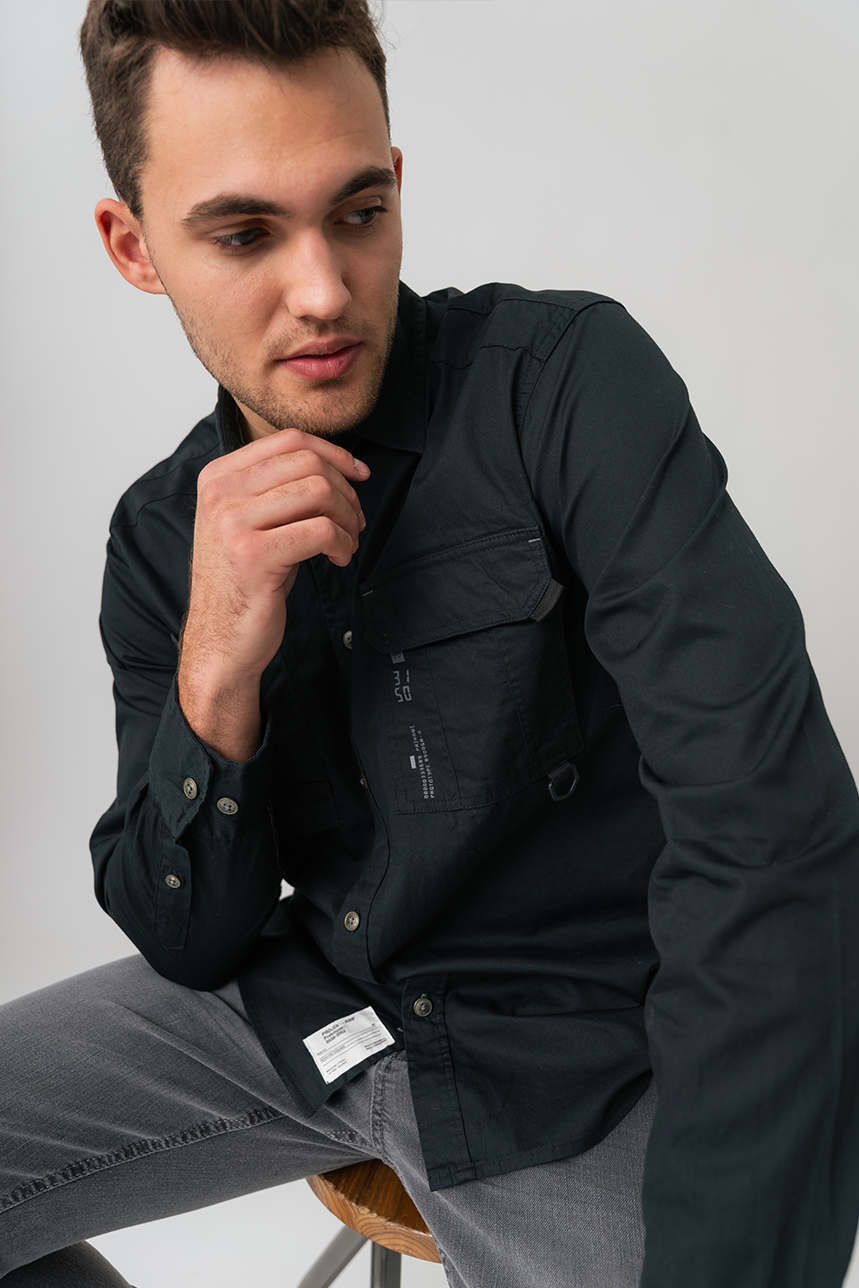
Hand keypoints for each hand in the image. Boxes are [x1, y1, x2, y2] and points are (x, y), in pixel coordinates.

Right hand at [177, 430, 368, 759]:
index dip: (334, 453)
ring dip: (347, 519)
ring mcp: (233, 523)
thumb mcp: (251, 523)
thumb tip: (338, 464)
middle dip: (345, 491)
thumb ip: (278, 488)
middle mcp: (220, 494)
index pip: (289, 440)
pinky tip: (339, 559)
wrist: (220, 641)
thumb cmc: (244, 582)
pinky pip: (320, 530)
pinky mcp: (254, 555)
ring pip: (318, 492)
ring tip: (347, 543)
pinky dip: (342, 543)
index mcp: (218, 477)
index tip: (358, 476)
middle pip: (308, 463)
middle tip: (356, 521)